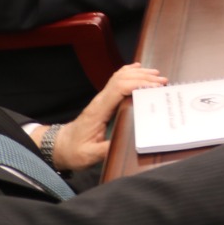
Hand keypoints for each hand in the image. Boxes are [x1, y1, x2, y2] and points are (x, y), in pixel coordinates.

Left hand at [44, 62, 167, 169]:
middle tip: (162, 82)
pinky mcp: (103, 101)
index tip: (154, 87)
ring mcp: (101, 99)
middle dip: (143, 77)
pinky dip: (128, 72)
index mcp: (98, 111)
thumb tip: (125, 144)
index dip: (138, 84)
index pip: (118, 88)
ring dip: (138, 73)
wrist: (60, 146)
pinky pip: (116, 81)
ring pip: (119, 77)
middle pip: (121, 78)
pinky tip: (137, 69)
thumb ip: (105, 150)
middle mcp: (100, 101)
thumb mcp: (89, 155)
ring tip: (156, 75)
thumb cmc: (74, 150)